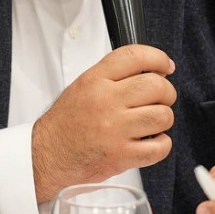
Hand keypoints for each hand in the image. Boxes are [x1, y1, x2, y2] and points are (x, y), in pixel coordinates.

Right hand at [31, 45, 176, 203]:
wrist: (47, 156)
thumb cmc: (65, 124)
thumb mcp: (81, 87)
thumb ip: (112, 76)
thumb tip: (151, 72)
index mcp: (94, 81)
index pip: (135, 57)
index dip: (157, 58)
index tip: (165, 66)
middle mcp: (105, 102)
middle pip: (157, 86)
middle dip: (166, 92)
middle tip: (160, 99)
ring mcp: (115, 130)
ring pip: (162, 116)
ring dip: (163, 119)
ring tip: (152, 123)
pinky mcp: (121, 156)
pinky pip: (159, 147)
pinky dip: (161, 144)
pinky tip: (150, 142)